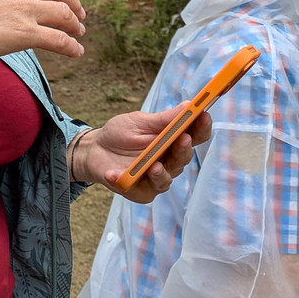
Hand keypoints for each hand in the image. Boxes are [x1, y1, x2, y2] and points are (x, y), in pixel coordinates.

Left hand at [72, 105, 212, 202]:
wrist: (95, 150)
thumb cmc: (120, 134)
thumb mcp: (139, 122)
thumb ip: (163, 119)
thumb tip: (189, 105)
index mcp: (172, 142)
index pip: (194, 136)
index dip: (202, 127)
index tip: (204, 115)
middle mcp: (169, 162)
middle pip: (183, 158)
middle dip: (183, 149)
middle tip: (182, 139)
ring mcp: (156, 179)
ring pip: (166, 179)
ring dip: (161, 173)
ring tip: (154, 166)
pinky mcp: (141, 192)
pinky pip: (139, 190)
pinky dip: (126, 181)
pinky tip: (114, 174)